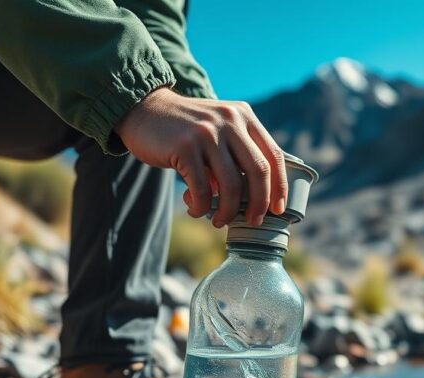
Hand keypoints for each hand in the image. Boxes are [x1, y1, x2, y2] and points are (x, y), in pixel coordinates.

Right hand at [115, 88, 286, 226]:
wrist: (143, 110)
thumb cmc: (185, 130)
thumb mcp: (218, 129)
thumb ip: (237, 153)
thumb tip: (257, 197)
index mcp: (244, 116)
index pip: (273, 155)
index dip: (279, 186)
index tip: (278, 209)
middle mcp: (230, 120)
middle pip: (258, 172)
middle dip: (259, 203)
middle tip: (253, 221)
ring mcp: (207, 132)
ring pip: (231, 185)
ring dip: (228, 211)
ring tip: (219, 221)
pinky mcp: (185, 146)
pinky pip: (202, 190)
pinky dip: (201, 207)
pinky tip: (195, 209)